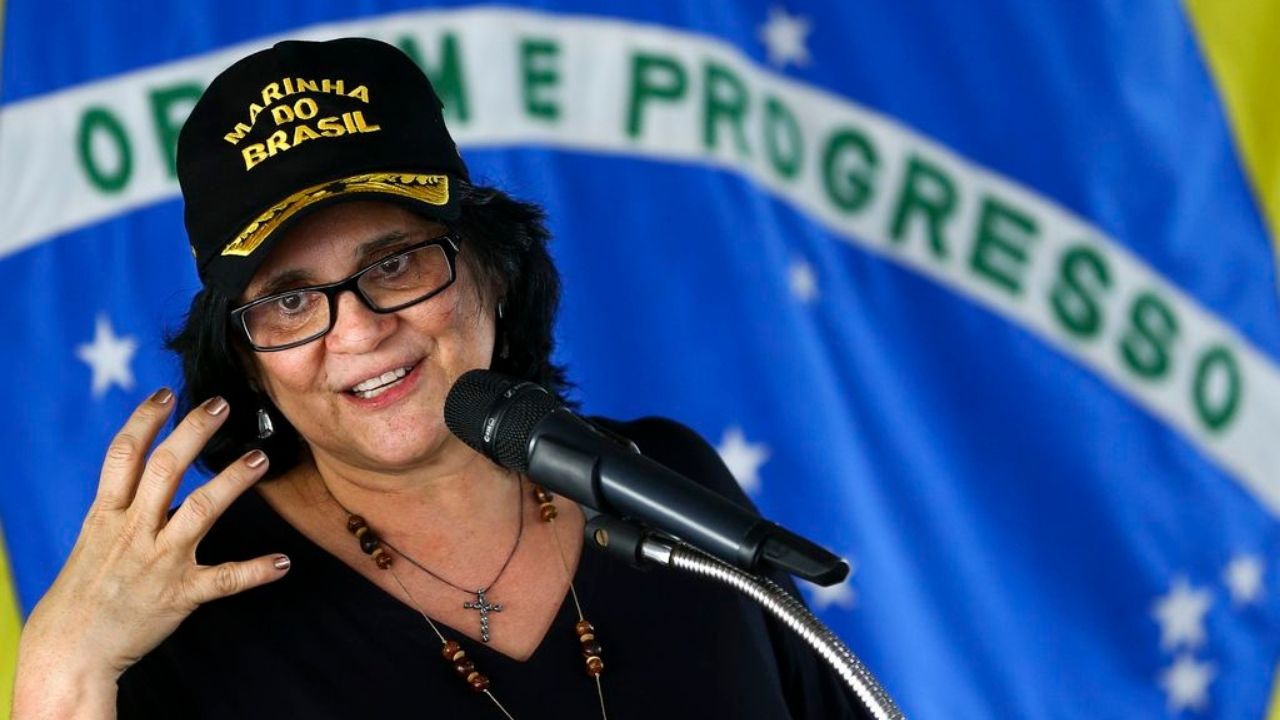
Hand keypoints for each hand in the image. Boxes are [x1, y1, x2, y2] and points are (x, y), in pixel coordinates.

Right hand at [14, 389, 289, 715]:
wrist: (71, 648)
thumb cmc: (86, 588)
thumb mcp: (96, 539)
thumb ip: (126, 506)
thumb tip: (158, 473)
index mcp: (106, 515)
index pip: (123, 456)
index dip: (144, 421)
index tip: (166, 393)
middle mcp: (133, 532)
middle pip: (164, 469)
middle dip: (192, 432)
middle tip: (220, 404)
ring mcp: (159, 562)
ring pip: (201, 510)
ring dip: (232, 481)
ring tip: (259, 456)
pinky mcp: (181, 594)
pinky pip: (225, 579)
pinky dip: (256, 571)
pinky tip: (283, 562)